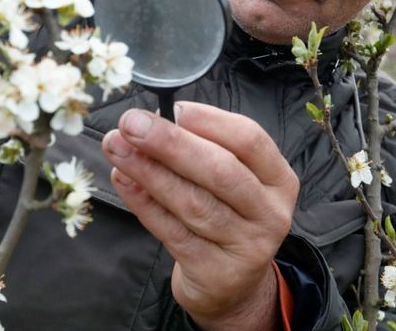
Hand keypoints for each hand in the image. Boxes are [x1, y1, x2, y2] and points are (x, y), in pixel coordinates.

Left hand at [102, 102, 299, 330]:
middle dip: (171, 143)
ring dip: (149, 171)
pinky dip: (144, 203)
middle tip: (132, 123)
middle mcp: (270, 213)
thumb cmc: (226, 216)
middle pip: (220, 171)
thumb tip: (150, 122)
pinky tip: (123, 180)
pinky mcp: (216, 272)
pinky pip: (173, 232)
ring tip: (117, 147)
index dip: (210, 121)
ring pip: (193, 202)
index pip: (250, 140)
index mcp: (279, 180)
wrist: (232, 287)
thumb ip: (200, 149)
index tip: (172, 107)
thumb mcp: (230, 181)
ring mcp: (246, 246)